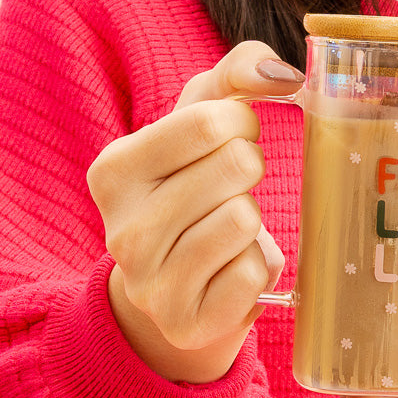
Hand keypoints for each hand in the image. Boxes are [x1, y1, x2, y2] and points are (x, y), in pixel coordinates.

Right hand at [87, 41, 301, 382]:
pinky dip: (256, 266)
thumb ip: (238, 73)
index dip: (241, 122)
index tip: (232, 138)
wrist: (176, 285)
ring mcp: (149, 285)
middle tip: (229, 187)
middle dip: (249, 169)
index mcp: (114, 169)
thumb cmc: (194, 182)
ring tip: (226, 229)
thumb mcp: (202, 117)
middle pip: (235, 165)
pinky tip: (229, 269)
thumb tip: (284, 75)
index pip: (207, 121)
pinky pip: (254, 273)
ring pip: (244, 219)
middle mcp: (121, 229)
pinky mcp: (186, 324)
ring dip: (252, 219)